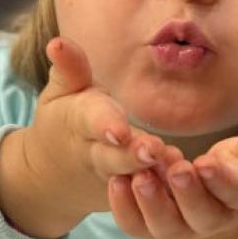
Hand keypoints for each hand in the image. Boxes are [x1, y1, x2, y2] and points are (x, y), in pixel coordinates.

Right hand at [0, 36, 173, 238]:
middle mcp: (93, 154)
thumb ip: (68, 68)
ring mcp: (110, 179)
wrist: (53, 175)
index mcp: (76, 123)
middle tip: (153, 150)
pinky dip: (163, 191)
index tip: (119, 129)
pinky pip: (144, 197)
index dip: (104, 124)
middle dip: (132, 154)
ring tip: (174, 164)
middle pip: (113, 156)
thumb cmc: (62, 121)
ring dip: (152, 174)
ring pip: (131, 180)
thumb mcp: (60, 93)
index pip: (90, 120)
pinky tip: (184, 179)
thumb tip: (57, 41)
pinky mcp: (127, 197)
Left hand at [108, 127, 237, 238]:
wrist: (220, 224)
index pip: (235, 190)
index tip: (207, 163)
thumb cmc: (237, 180)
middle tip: (174, 167)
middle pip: (200, 212)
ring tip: (141, 176)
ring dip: (152, 201)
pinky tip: (115, 182)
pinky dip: (123, 208)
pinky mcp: (150, 228)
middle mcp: (209, 219)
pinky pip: (135, 226)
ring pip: (165, 224)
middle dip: (187, 191)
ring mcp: (178, 227)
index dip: (222, 178)